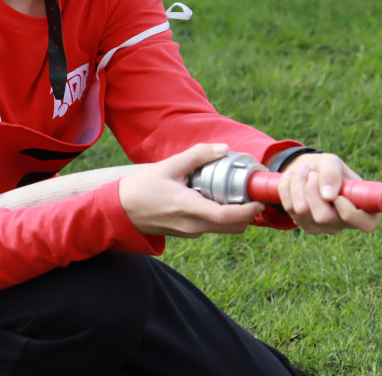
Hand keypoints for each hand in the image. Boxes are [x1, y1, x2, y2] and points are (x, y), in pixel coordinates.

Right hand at [119, 143, 264, 237]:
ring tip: (234, 192)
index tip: (260, 200)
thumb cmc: (142, 187)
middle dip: (248, 213)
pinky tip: (214, 196)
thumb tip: (224, 149)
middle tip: (252, 193)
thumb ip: (197, 156)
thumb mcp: (169, 166)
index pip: (227, 217)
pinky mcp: (187, 231)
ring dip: (235, 215)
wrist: (120, 210)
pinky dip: (222, 216)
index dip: (249, 211)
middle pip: (232, 227)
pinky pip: (212, 226)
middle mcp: (192, 225)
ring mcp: (190, 231)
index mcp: (188, 208)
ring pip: (223, 229)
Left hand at [276, 153, 378, 234]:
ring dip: (297, 184)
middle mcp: (344, 223)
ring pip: (301, 211)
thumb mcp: (331, 162)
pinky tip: (292, 178)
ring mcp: (323, 227)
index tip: (337, 196)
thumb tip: (328, 196)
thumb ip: (332, 174)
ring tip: (302, 171)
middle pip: (323, 217)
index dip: (351, 212)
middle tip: (312, 173)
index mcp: (362, 208)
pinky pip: (288, 208)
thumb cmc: (326, 167)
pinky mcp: (304, 225)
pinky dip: (286, 188)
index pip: (367, 224)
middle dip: (312, 189)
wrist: (307, 171)